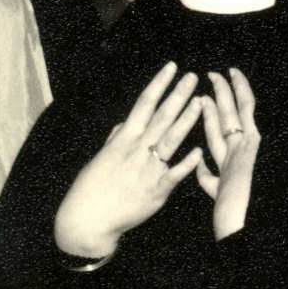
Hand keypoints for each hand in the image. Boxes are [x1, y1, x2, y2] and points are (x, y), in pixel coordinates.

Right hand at [54, 62, 203, 257]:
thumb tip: (125, 123)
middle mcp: (137, 150)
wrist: (87, 221)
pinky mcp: (157, 190)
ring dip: (187, 120)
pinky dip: (187, 162)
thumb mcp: (101, 157)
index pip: (145, 104)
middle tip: (193, 77)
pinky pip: (175, 173)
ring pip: (171, 139)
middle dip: (178, 94)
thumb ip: (116, 139)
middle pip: (162, 116)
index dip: (159, 84)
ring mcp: (149, 169)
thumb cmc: (91, 189)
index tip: (172, 67)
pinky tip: (199, 150)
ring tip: (200, 102)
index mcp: (124, 139)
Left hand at [196, 68, 261, 240]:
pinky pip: (243, 117)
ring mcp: (247, 145)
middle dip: (224, 93)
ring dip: (230, 91)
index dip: (212, 111)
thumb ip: (207, 175)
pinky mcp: (250, 144)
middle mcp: (242, 147)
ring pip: (239, 111)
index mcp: (231, 157)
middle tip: (216, 74)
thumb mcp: (214, 189)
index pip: (221, 128)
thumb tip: (200, 163)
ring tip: (223, 74)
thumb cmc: (228, 211)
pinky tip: (230, 89)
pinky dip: (239, 100)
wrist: (239, 219)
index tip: (204, 96)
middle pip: (232, 114)